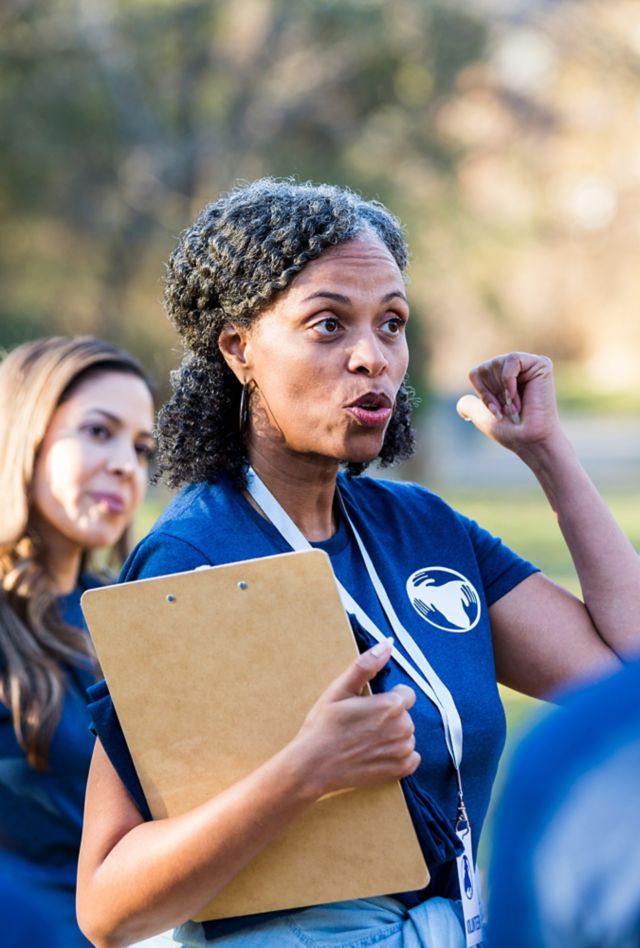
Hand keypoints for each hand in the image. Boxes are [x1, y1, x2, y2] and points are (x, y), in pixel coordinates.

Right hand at [289, 639, 419, 797]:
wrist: (312, 766)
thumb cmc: (324, 725)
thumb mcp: (340, 689)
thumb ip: (367, 665)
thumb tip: (387, 643)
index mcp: (391, 705)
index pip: (406, 694)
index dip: (388, 697)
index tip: (369, 705)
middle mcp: (402, 728)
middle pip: (405, 715)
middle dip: (389, 716)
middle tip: (362, 723)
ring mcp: (401, 751)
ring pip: (407, 736)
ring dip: (393, 735)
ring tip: (366, 739)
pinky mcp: (399, 770)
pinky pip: (411, 758)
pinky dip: (399, 756)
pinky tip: (377, 754)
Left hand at [456, 352, 561, 453]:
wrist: (529, 440)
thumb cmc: (509, 431)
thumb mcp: (482, 417)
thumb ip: (469, 406)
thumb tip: (462, 404)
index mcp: (502, 378)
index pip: (476, 373)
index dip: (482, 393)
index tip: (496, 411)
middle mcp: (516, 368)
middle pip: (485, 367)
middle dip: (492, 392)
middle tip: (508, 410)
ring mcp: (529, 365)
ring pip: (496, 362)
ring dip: (501, 390)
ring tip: (514, 406)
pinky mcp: (541, 364)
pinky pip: (512, 359)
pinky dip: (509, 381)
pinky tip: (516, 395)